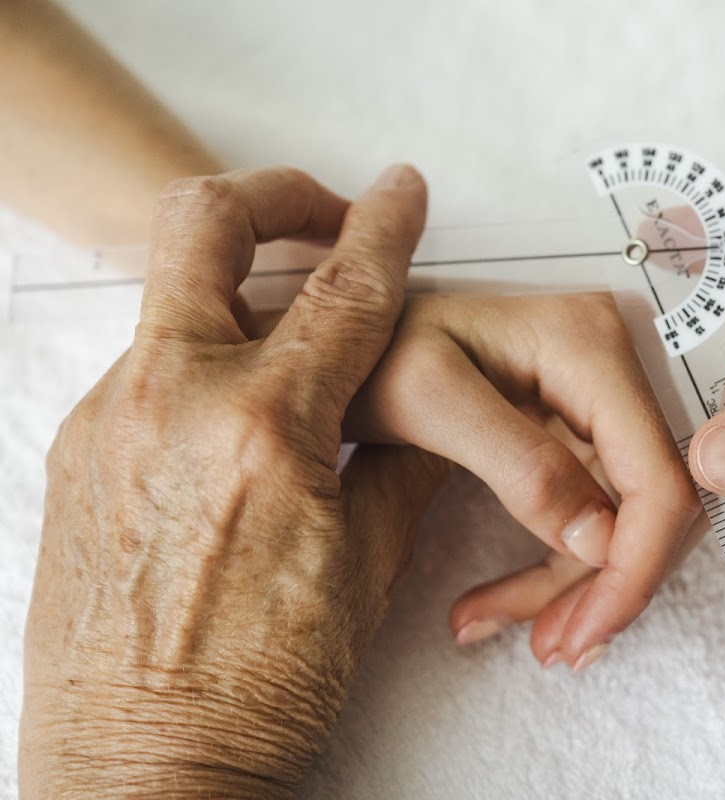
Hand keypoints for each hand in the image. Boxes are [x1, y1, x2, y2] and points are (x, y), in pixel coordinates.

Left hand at [21, 165, 442, 797]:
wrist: (140, 773)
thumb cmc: (257, 691)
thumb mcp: (362, 573)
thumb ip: (397, 467)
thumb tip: (418, 415)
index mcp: (264, 431)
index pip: (345, 294)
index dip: (386, 228)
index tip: (403, 190)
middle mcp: (171, 403)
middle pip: (204, 225)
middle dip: (272, 194)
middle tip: (321, 209)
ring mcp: (108, 424)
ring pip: (170, 303)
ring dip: (235, 295)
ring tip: (291, 343)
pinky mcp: (78, 456)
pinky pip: (147, 374)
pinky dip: (203, 370)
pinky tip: (238, 430)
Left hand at [345, 293, 701, 669]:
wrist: (345, 338)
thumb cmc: (374, 348)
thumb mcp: (425, 399)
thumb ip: (516, 464)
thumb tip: (600, 541)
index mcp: (590, 348)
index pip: (656, 474)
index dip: (635, 564)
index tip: (588, 630)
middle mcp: (613, 369)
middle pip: (651, 504)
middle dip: (608, 586)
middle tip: (556, 648)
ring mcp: (599, 404)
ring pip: (623, 521)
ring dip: (575, 588)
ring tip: (517, 635)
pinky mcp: (578, 434)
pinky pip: (590, 517)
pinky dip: (552, 570)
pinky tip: (496, 605)